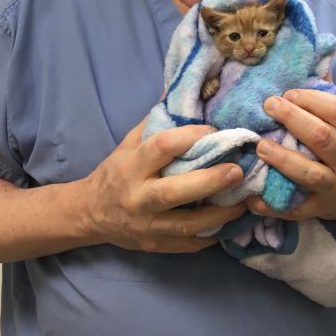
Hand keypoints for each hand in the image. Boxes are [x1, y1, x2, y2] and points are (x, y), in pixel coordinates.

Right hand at [84, 119, 244, 252]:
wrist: (90, 214)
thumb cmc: (117, 172)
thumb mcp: (129, 143)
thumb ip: (157, 120)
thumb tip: (184, 89)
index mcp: (131, 167)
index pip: (161, 148)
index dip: (190, 137)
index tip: (216, 131)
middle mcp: (138, 197)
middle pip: (175, 191)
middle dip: (210, 181)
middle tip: (239, 170)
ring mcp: (147, 225)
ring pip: (188, 224)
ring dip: (221, 214)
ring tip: (246, 201)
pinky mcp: (155, 246)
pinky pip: (189, 244)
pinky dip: (212, 235)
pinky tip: (231, 223)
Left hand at [251, 89, 335, 225]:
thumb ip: (333, 102)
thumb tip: (316, 65)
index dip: (313, 100)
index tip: (288, 93)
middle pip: (323, 138)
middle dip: (293, 119)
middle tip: (268, 105)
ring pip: (308, 173)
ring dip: (281, 158)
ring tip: (259, 145)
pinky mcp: (319, 210)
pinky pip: (293, 209)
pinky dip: (270, 204)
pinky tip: (250, 196)